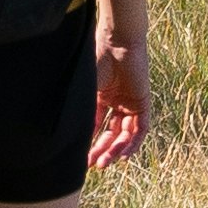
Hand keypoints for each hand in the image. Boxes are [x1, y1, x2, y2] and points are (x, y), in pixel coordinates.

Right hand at [88, 38, 147, 171]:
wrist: (117, 42)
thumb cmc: (97, 59)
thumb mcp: (86, 89)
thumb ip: (81, 111)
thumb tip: (64, 134)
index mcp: (100, 96)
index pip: (95, 126)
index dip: (89, 142)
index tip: (81, 159)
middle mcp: (116, 101)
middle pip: (110, 133)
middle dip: (102, 150)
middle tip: (94, 165)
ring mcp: (130, 102)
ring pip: (125, 133)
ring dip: (116, 149)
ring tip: (106, 162)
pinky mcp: (143, 102)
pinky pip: (141, 128)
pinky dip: (134, 143)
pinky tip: (123, 155)